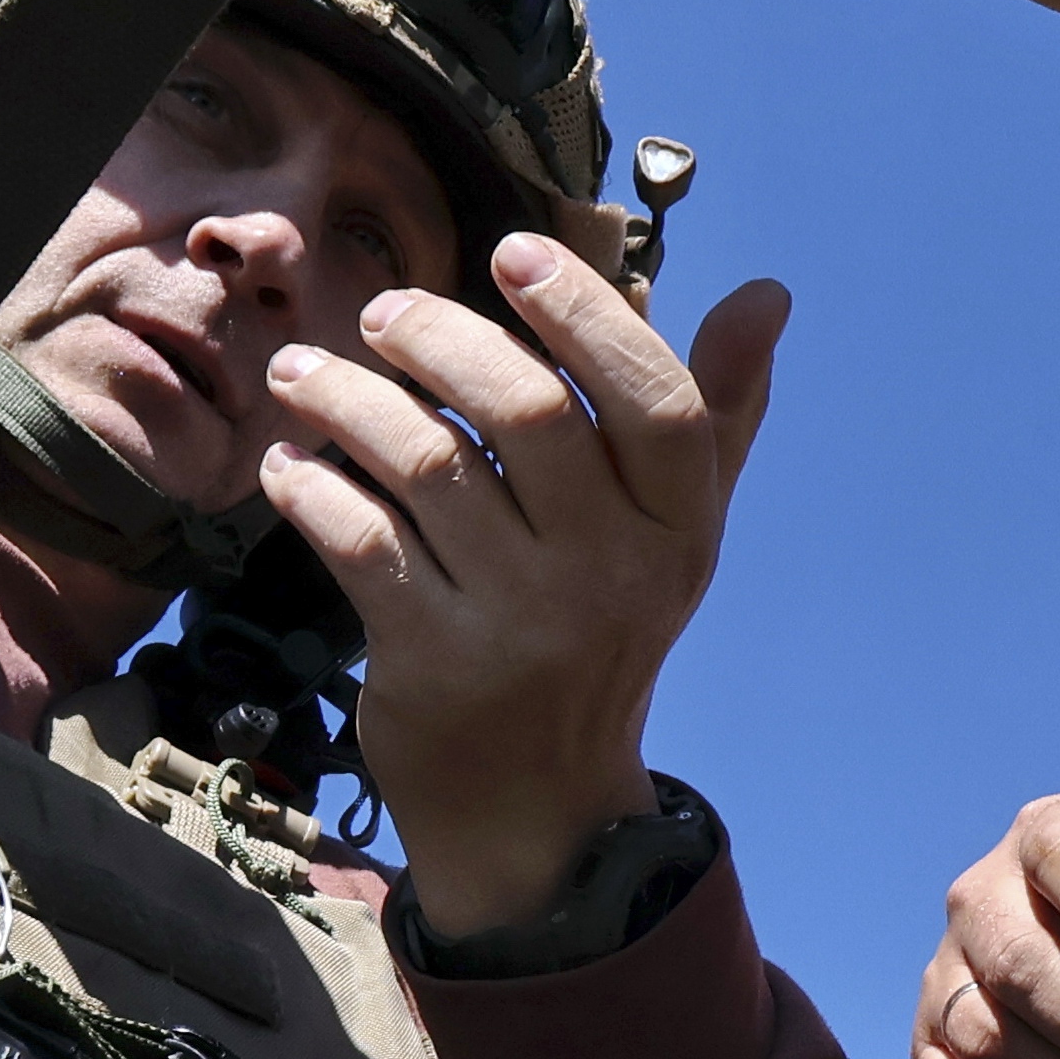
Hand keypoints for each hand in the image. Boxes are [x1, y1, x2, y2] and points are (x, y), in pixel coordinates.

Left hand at [258, 238, 792, 945]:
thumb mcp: (673, 535)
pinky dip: (312, 487)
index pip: (657, 402)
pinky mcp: (434, 663)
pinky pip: (360, 542)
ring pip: (426, 465)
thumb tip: (769, 295)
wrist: (536, 807)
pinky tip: (290, 461)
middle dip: (440, 339)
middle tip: (385, 312)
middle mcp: (613, 573)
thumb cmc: (600, 633)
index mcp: (680, 527)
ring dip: (348, 399)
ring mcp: (523, 622)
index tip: (515, 250)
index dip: (587, 315)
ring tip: (305, 371)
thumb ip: (717, 411)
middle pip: (528, 413)